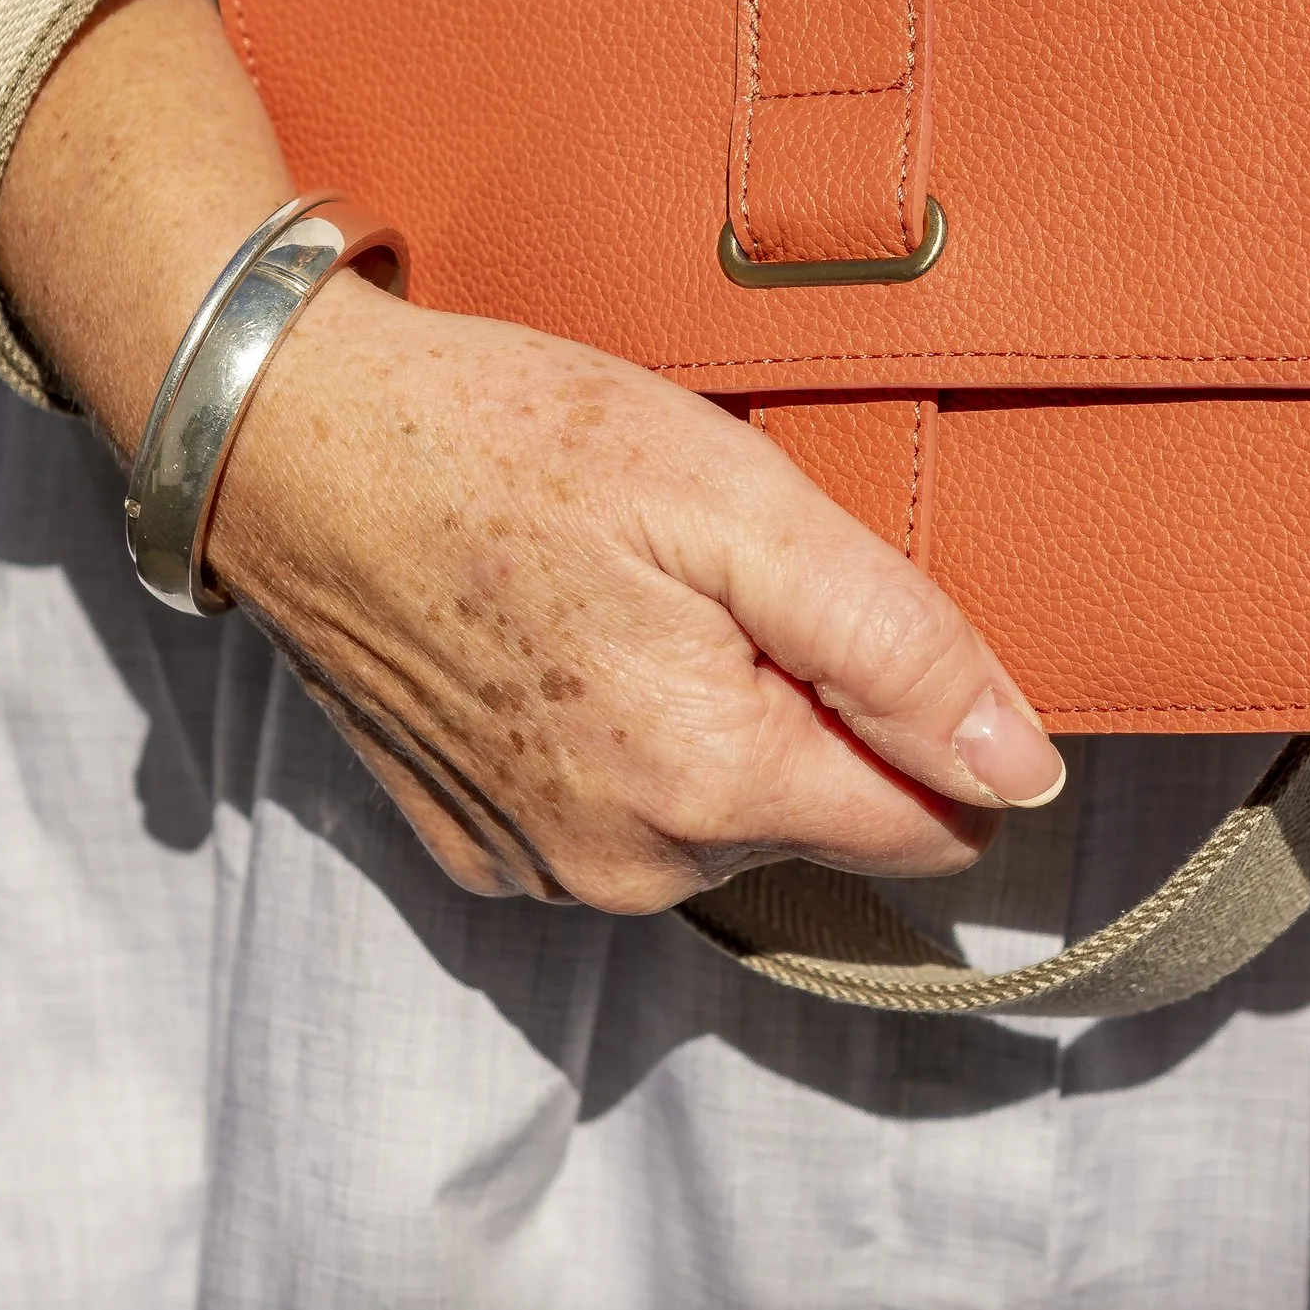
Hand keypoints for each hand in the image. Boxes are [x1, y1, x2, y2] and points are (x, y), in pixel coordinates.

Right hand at [0, 0, 1062, 915]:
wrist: (286, 443)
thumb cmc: (510, 438)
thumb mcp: (735, 499)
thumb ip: (895, 644)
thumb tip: (1023, 768)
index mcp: (710, 784)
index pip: (931, 829)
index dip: (937, 723)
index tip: (876, 619)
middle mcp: (628, 866)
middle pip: (823, 825)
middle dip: (812, 712)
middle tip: (724, 572)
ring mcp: (539, 870)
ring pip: (722, 828)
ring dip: (716, 726)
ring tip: (636, 594)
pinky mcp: (473, 848)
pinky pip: (615, 823)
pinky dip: (619, 743)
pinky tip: (568, 637)